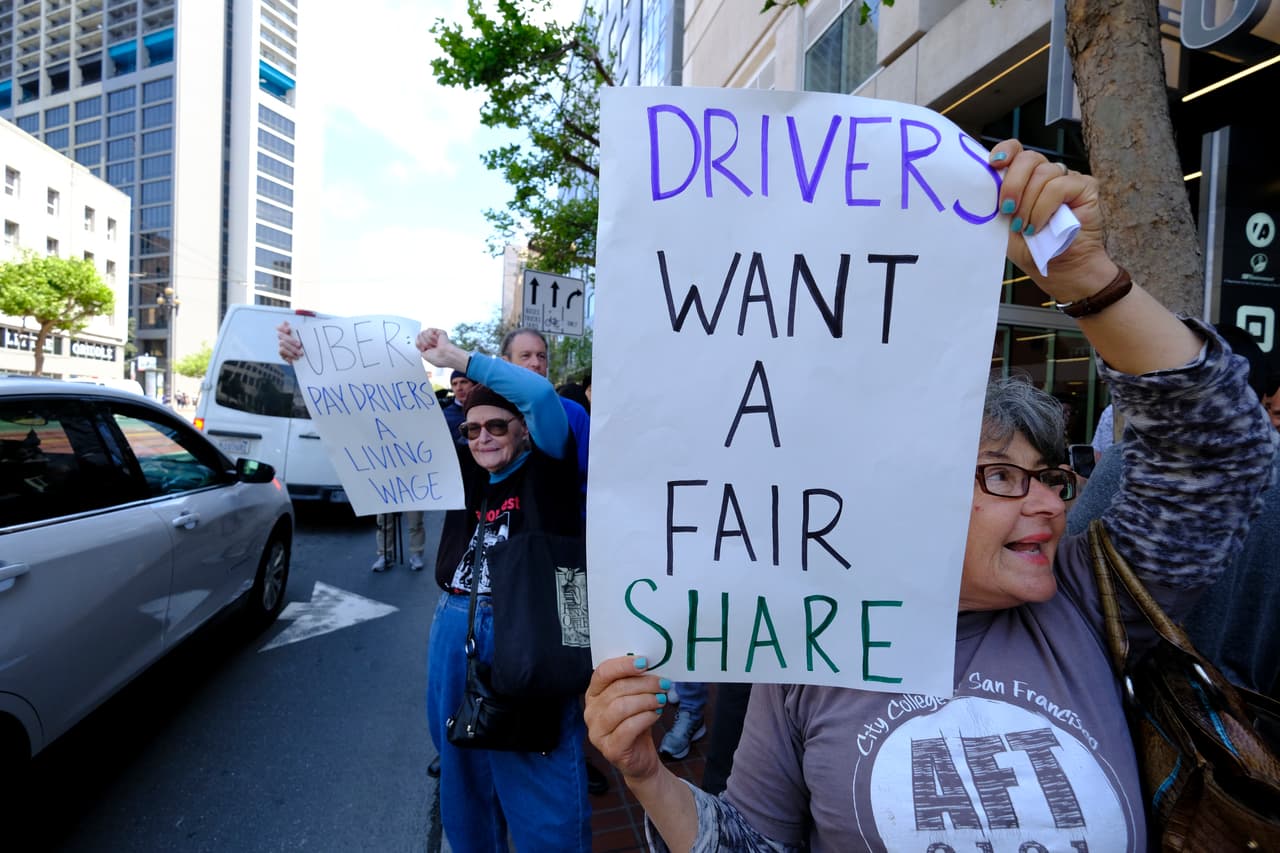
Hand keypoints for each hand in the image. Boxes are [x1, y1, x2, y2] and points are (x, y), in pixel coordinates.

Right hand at [277, 321, 301, 362]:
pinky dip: (290, 357)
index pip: (279, 328)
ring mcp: (281, 347)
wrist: (306, 354)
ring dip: (292, 351)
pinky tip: (296, 358)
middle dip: (291, 341)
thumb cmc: (303, 341)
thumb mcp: (303, 334)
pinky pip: (283, 356)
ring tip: (300, 354)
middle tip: (299, 345)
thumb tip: (287, 322)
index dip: (282, 328)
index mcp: (285, 332)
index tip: (288, 330)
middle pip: (282, 338)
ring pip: (282, 348)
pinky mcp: (283, 355)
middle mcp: (281, 339)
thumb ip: (297, 329)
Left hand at [415, 327, 467, 370]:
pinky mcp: (439, 332)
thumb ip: (420, 346)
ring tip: (434, 345)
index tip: (424, 349)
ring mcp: (435, 335)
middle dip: (423, 343)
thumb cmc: (437, 358)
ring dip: (427, 341)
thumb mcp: (424, 355)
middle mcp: (431, 340)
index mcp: (428, 346)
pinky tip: (436, 341)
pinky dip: (431, 337)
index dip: (418, 344)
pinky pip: (428, 330)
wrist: (445, 356)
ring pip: (423, 333)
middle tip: (430, 348)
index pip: (417, 340)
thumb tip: (418, 339)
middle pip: (419, 336)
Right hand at [584, 656, 667, 784]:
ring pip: (621, 707)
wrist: (641, 759)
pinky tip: (655, 715)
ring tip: (661, 700)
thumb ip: (636, 682)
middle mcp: (590, 712)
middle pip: (616, 689)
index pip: (602, 672)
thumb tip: (651, 664)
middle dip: (644, 684)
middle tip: (663, 684)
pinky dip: (646, 718)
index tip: (645, 662)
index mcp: (594, 694)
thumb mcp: (634, 699)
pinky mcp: (609, 749)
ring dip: (646, 700)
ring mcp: (597, 732)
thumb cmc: (637, 724)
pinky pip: (628, 728)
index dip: (623, 665)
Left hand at [988, 140, 1117, 304]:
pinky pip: (1059, 186)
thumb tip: (984, 183)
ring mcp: (1067, 178)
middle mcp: (1047, 174)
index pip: (1017, 151)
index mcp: (1027, 178)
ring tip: (1025, 228)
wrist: (1060, 270)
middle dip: (1013, 183)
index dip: (1005, 151)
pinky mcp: (1085, 187)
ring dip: (1029, 204)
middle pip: (1028, 158)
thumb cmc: (1033, 249)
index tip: (993, 164)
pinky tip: (1039, 226)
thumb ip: (999, 202)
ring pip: (1043, 173)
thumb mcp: (1006, 226)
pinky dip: (1044, 208)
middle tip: (1007, 209)